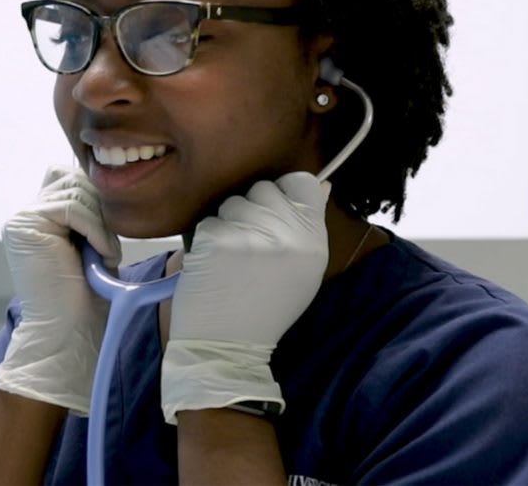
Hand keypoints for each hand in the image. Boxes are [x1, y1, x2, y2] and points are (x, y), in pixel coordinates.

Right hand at [0, 165, 120, 413]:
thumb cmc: (86, 298)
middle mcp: (26, 216)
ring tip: (104, 258)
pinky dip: (96, 231)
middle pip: (74, 180)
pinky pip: (72, 207)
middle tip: (107, 250)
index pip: (71, 180)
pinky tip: (100, 257)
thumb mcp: (92, 246)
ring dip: (101, 225)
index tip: (108, 237)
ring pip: (77, 193)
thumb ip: (90, 212)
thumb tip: (105, 181)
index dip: (97, 200)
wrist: (68, 334)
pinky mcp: (24, 225)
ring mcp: (22, 219)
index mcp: (39, 219)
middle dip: (101, 211)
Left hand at [162, 171, 328, 422]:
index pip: (300, 183)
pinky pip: (209, 221)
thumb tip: (320, 184)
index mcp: (313, 240)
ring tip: (231, 257)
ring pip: (233, 202)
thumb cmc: (267, 309)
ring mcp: (249, 234)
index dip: (284, 193)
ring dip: (228, 223)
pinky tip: (214, 265)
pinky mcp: (215, 239)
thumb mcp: (304, 272)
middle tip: (250, 244)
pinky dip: (207, 239)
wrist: (227, 345)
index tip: (275, 212)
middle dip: (253, 209)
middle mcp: (286, 233)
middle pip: (263, 188)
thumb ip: (310, 226)